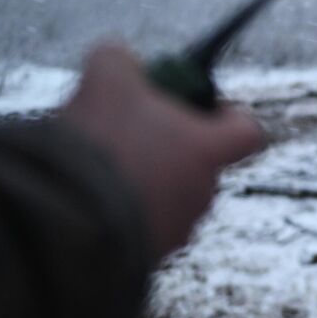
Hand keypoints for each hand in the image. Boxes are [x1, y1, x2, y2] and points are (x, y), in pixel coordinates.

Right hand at [59, 44, 265, 258]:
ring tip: (101, 169)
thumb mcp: (107, 80)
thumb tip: (118, 58)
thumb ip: (120, 60)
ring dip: (145, 183)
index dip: (229, 116)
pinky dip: (122, 214)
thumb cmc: (101, 145)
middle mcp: (203, 194)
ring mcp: (177, 231)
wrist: (68, 221)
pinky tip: (87, 199)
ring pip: (170, 197)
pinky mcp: (146, 259)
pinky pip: (141, 228)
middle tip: (128, 135)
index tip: (202, 108)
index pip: (248, 132)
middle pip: (200, 164)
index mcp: (209, 151)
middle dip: (169, 149)